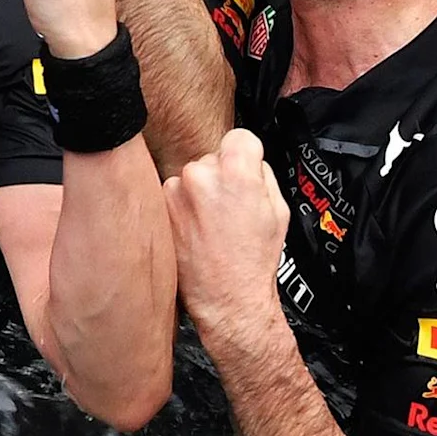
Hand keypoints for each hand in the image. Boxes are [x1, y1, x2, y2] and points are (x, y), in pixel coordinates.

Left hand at [167, 128, 295, 343]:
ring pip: (192, 178)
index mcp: (237, 172)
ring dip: (200, 194)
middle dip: (222, 177)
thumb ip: (262, 175)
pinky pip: (174, 196)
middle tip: (230, 210)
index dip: (246, 154)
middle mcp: (202, 175)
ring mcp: (175, 191)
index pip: (239, 136)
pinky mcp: (158, 207)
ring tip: (212, 226)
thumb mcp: (278, 211)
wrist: (227, 299)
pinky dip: (182, 208)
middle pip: (213, 158)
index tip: (245, 168)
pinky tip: (195, 231)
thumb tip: (251, 162)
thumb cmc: (253, 262)